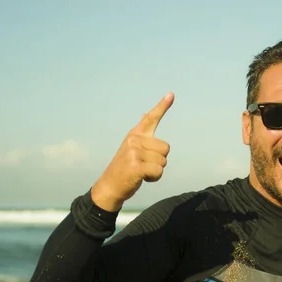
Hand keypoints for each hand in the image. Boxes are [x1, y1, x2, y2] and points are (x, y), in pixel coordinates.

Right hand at [91, 92, 173, 211]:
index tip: (171, 94)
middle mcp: (134, 140)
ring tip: (141, 171)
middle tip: (143, 165)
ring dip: (156, 170)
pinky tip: (142, 178)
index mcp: (135, 134)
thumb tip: (147, 113)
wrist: (109, 187)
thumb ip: (142, 132)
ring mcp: (134, 152)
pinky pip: (159, 171)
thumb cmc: (125, 167)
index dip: (162, 106)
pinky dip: (154, 178)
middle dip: (159, 160)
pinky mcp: (136, 166)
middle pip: (166, 148)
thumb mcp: (132, 146)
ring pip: (163, 161)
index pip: (151, 118)